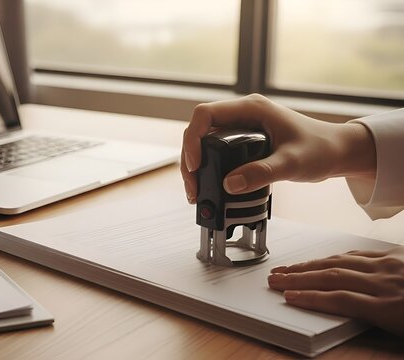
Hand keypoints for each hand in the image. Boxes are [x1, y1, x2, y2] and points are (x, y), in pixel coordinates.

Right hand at [180, 94, 375, 202]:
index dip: (193, 139)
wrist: (338, 152)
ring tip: (196, 192)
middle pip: (199, 130)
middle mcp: (242, 114)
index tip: (196, 165)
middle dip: (190, 159)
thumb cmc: (321, 149)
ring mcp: (241, 127)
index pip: (205, 114)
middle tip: (193, 187)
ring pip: (204, 142)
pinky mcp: (242, 142)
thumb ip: (262, 173)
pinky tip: (207, 186)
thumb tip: (230, 184)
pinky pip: (215, 152)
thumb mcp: (292, 163)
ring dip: (196, 166)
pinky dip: (207, 169)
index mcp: (251, 108)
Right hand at [267, 246, 403, 335]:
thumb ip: (375, 317)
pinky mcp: (398, 254)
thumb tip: (339, 306)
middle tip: (276, 278)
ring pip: (341, 261)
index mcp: (391, 307)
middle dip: (299, 277)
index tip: (289, 297)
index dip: (311, 299)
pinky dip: (336, 256)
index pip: (340, 300)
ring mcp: (392, 264)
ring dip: (310, 264)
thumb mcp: (402, 330)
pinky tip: (324, 259)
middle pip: (334, 277)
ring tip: (289, 268)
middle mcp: (387, 281)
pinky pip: (360, 252)